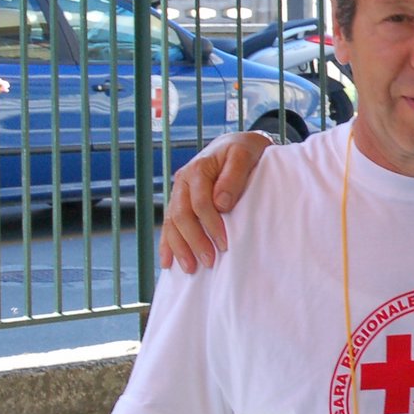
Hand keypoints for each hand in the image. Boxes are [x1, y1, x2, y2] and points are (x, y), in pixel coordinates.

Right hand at [156, 132, 272, 271]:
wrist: (238, 144)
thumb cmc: (245, 151)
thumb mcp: (245, 156)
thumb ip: (233, 177)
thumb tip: (221, 204)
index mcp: (198, 169)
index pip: (200, 202)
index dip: (211, 224)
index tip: (224, 244)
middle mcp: (183, 181)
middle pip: (182, 215)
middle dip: (194, 241)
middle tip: (210, 262)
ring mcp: (179, 192)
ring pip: (172, 223)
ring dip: (180, 247)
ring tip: (191, 269)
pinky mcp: (180, 202)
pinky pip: (169, 225)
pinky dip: (167, 244)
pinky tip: (168, 262)